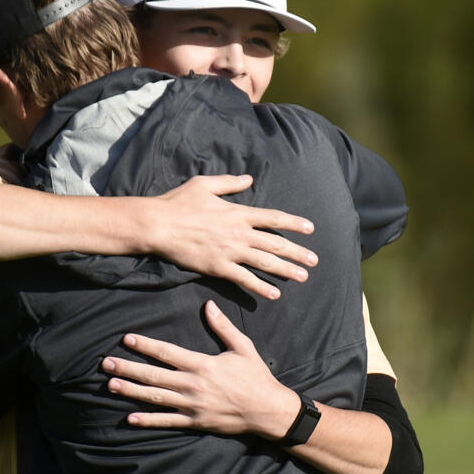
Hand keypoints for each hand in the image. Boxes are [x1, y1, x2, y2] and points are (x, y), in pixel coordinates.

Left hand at [102, 300, 300, 438]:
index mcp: (202, 365)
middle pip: (154, 375)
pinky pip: (167, 422)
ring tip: (111, 385)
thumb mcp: (243, 348)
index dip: (145, 346)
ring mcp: (192, 406)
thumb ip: (223, 327)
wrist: (268, 411)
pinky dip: (148, 420)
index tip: (127, 339)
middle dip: (128, 368)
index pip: (167, 353)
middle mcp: (193, 385)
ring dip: (131, 391)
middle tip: (106, 364)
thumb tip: (209, 305)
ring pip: (155, 397)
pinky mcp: (195, 422)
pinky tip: (130, 418)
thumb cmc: (256, 377)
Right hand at [148, 175, 316, 301]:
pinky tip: (274, 294)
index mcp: (238, 213)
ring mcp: (230, 252)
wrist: (159, 225)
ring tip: (303, 277)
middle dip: (297, 252)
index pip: (273, 218)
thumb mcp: (205, 185)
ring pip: (265, 262)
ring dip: (286, 270)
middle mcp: (239, 233)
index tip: (310, 229)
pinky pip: (244, 279)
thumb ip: (230, 183)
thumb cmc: (178, 202)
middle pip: (275, 243)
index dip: (294, 223)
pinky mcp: (218, 268)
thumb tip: (249, 179)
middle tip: (314, 260)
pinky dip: (260, 287)